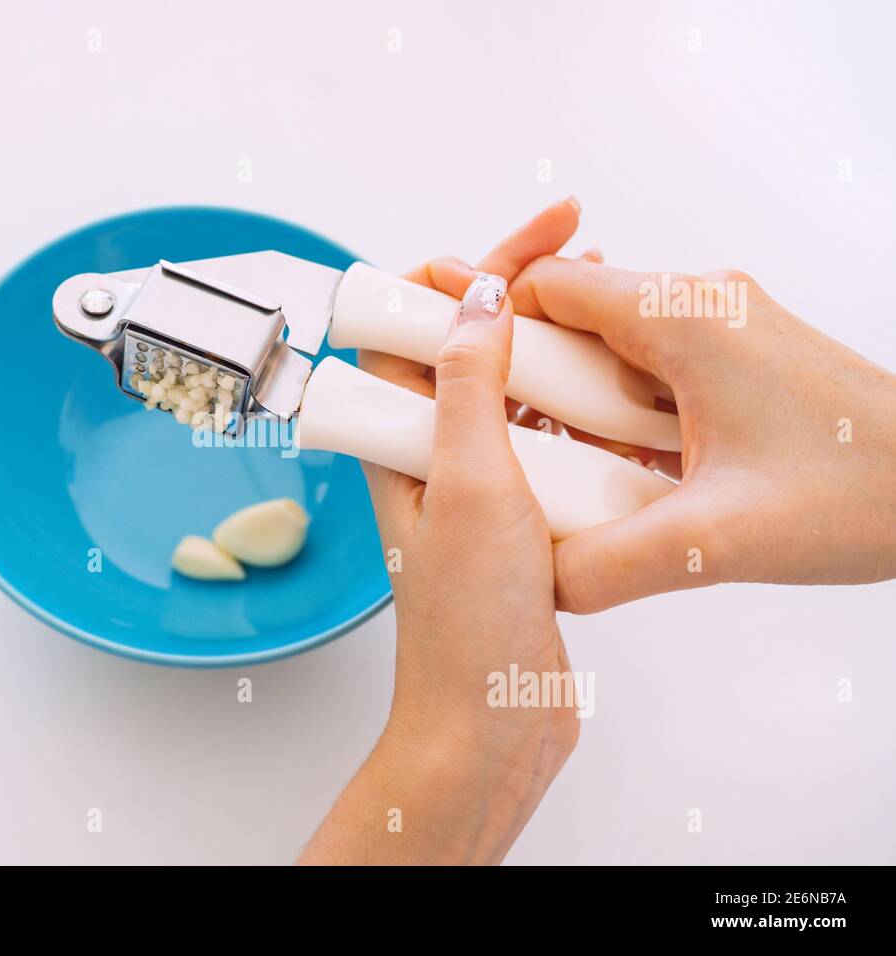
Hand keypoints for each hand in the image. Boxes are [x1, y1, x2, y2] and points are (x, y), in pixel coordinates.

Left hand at [299, 201, 587, 864]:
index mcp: (398, 439)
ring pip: (509, 394)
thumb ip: (470, 388)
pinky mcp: (516, 523)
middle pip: (464, 347)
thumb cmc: (464, 625)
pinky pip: (543, 447)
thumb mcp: (470, 486)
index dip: (464, 269)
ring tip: (606, 306)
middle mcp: (429, 457)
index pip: (415, 325)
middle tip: (577, 245)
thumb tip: (477, 295)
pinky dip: (574, 414)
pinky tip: (614, 401)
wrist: (490, 725)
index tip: (524, 238)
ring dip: (549, 346)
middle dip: (516, 291)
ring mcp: (474, 488)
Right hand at [510, 257, 895, 612]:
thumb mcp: (718, 542)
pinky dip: (621, 412)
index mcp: (682, 318)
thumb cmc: (869, 488)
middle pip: (572, 316)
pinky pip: (651, 371)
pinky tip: (622, 468)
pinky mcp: (740, 361)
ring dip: (577, 400)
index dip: (485, 326)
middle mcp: (700, 305)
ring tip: (563, 463)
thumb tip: (541, 582)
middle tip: (499, 434)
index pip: (544, 287)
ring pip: (611, 346)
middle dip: (527, 375)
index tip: (447, 370)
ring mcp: (724, 330)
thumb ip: (608, 566)